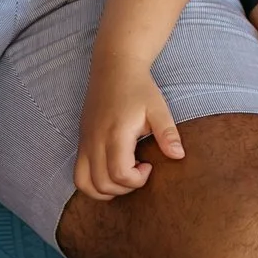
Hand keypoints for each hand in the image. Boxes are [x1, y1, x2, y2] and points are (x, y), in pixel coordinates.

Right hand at [74, 56, 183, 198]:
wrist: (114, 68)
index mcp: (116, 133)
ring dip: (106, 190)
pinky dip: (93, 183)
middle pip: (102, 183)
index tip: (149, 165)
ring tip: (124, 175)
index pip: (120, 174)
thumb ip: (168, 133)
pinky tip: (111, 171)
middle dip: (125, 188)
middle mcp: (95, 140)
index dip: (137, 180)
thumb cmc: (139, 88)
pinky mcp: (81, 142)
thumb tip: (179, 156)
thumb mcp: (158, 108)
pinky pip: (78, 174)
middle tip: (139, 172)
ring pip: (85, 184)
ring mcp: (84, 142)